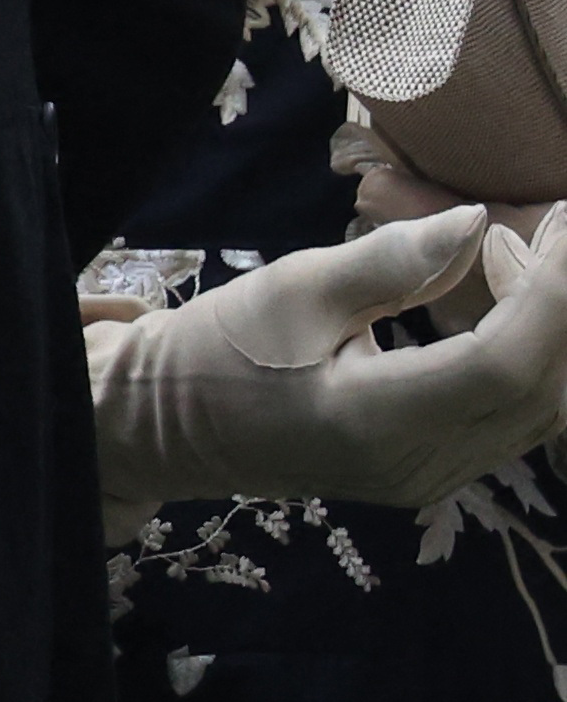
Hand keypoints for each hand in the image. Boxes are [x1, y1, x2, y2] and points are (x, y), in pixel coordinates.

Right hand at [93, 203, 566, 517]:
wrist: (173, 424)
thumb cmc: (220, 347)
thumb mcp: (294, 287)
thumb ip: (390, 259)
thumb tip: (477, 221)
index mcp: (371, 419)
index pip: (504, 364)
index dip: (551, 295)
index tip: (560, 224)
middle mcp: (416, 464)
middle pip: (539, 390)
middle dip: (559, 303)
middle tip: (548, 227)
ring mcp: (431, 480)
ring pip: (539, 410)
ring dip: (551, 329)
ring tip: (521, 256)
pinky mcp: (435, 474)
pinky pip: (515, 418)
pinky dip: (530, 357)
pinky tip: (505, 303)